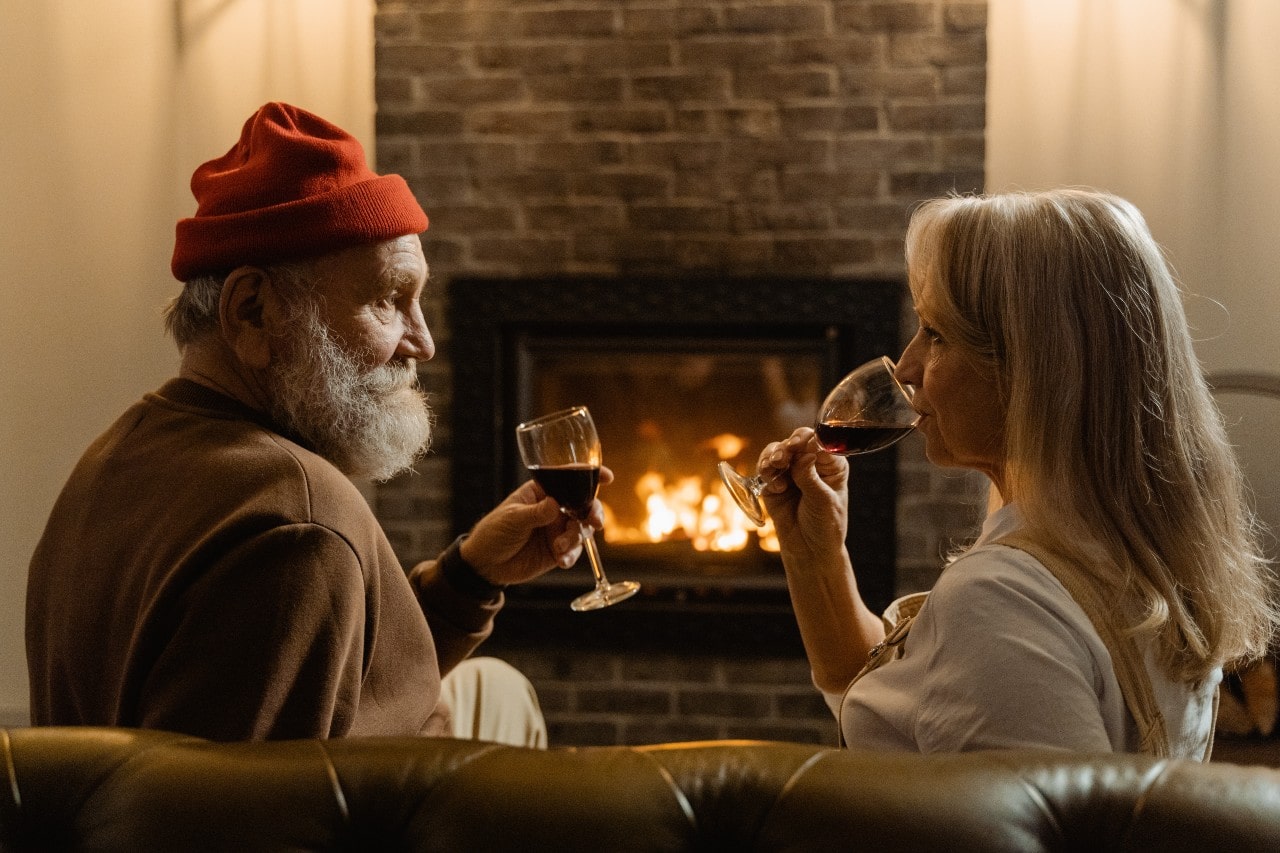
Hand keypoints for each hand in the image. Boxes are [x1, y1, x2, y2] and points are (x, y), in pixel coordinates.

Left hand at [460, 467, 613, 585]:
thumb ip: (535, 513)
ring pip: (582, 528)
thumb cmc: (494, 532)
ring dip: (577, 537)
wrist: (486, 565)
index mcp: (542, 492)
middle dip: (593, 511)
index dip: (588, 475)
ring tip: (560, 547)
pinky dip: (571, 555)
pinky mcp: (558, 551)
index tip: (606, 477)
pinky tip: (560, 560)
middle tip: (594, 522)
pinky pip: (574, 551)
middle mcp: (554, 509)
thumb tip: (555, 504)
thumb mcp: (512, 519)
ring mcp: (557, 529)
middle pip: (583, 504)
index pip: (568, 479)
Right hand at [758, 427, 849, 562]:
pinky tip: (776, 486)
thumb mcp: (823, 501)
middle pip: (796, 441)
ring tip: (775, 466)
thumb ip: (811, 477)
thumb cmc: (825, 526)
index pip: (820, 442)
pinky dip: (766, 472)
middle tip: (783, 456)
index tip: (800, 445)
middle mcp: (811, 463)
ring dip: (773, 456)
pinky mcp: (773, 483)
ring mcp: (791, 472)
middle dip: (788, 446)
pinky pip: (765, 468)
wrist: (809, 551)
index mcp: (831, 465)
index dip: (809, 440)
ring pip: (777, 451)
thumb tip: (805, 454)